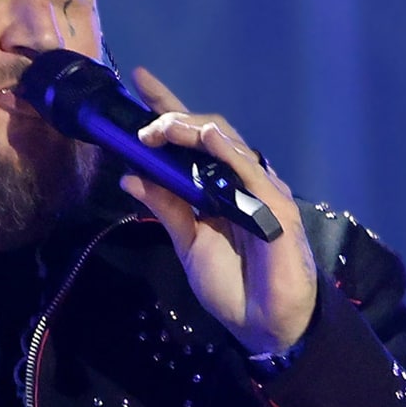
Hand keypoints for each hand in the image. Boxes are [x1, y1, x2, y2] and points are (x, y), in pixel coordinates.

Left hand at [117, 68, 317, 355]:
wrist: (265, 326)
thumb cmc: (233, 286)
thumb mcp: (188, 244)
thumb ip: (166, 209)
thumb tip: (129, 176)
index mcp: (217, 187)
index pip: (192, 139)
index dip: (168, 108)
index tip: (138, 81)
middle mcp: (239, 180)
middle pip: (209, 132)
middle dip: (173, 117)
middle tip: (141, 121)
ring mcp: (260, 190)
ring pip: (227, 144)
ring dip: (191, 130)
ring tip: (160, 127)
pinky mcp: (276, 208)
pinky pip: (251, 173)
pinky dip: (229, 153)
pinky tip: (208, 139)